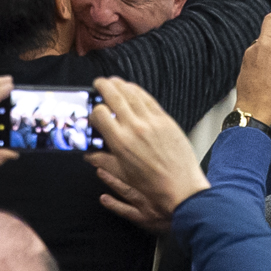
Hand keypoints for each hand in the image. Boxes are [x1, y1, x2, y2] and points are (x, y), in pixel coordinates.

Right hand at [84, 77, 208, 223]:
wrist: (181, 188)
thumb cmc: (153, 185)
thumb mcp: (122, 174)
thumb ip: (103, 161)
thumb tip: (90, 156)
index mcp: (120, 142)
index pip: (100, 114)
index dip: (94, 110)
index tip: (94, 112)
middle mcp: (134, 128)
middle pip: (114, 96)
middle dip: (103, 86)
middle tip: (98, 83)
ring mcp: (151, 122)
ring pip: (132, 93)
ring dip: (120, 84)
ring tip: (113, 81)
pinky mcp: (165, 120)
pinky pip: (149, 99)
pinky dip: (138, 91)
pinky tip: (133, 89)